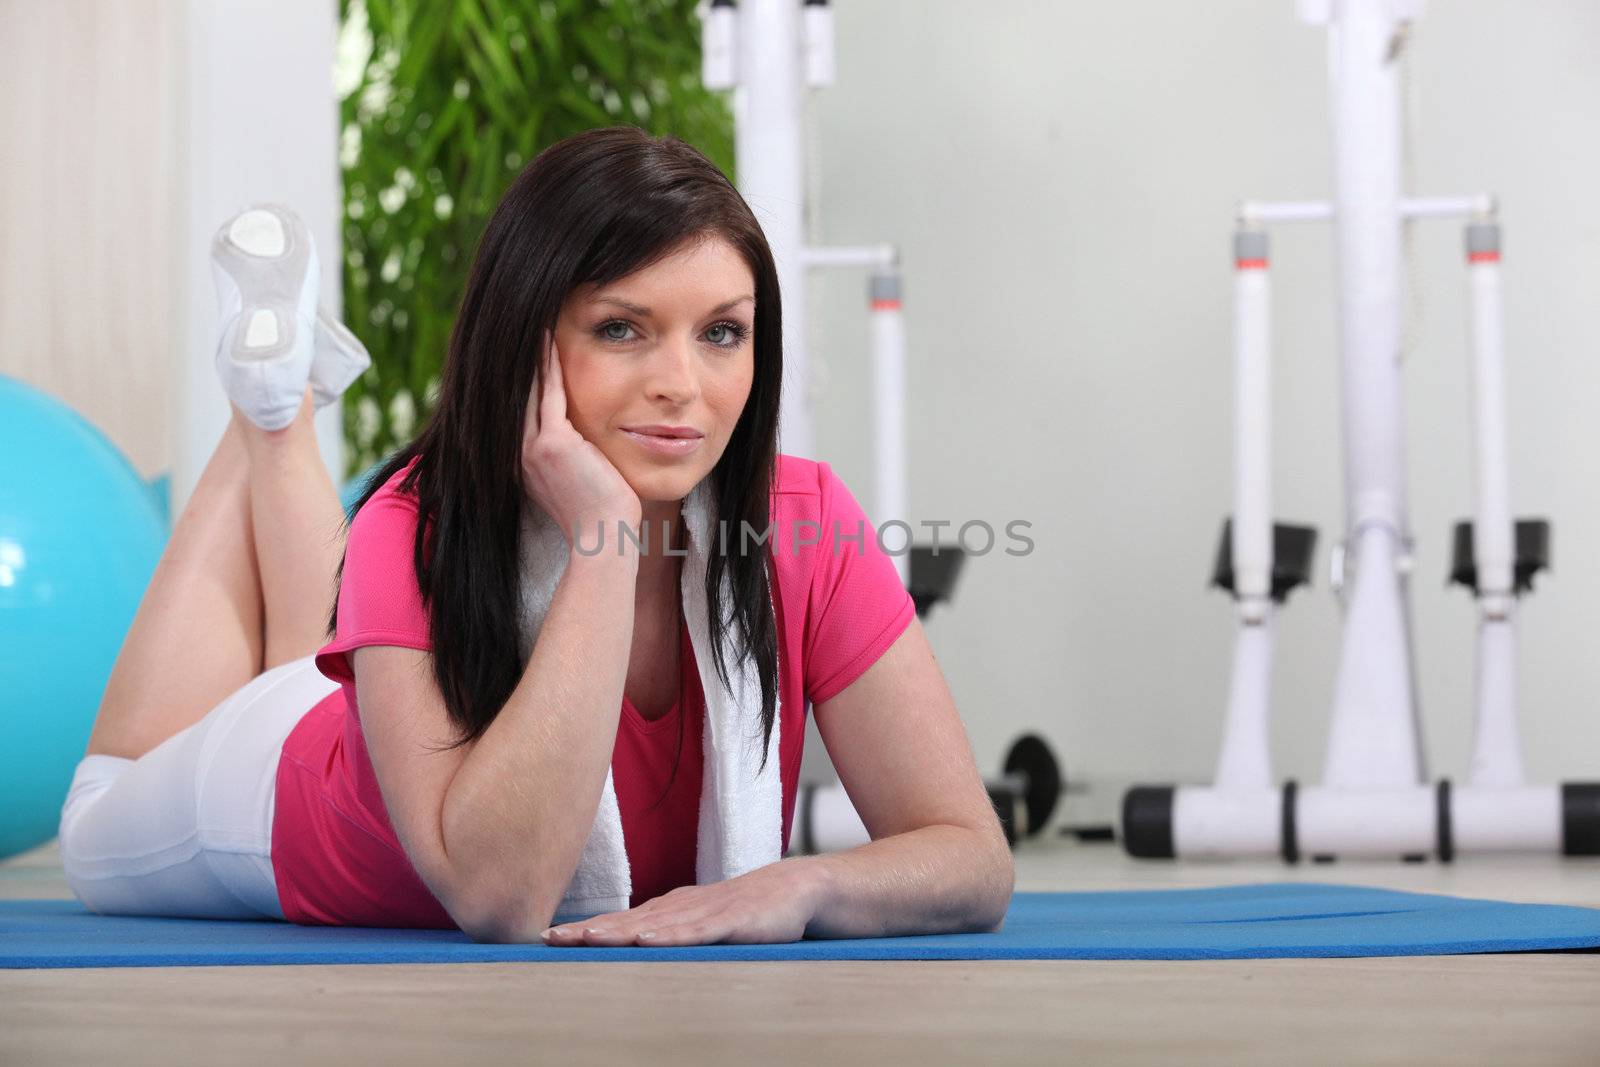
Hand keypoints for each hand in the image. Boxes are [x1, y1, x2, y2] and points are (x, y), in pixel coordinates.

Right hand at [521, 333, 640, 548]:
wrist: (605, 537)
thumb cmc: (603, 513)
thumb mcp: (581, 478)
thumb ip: (574, 455)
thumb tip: (588, 441)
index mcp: (523, 461)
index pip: (519, 408)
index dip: (521, 377)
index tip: (525, 349)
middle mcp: (519, 453)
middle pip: (516, 393)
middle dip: (518, 358)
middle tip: (523, 323)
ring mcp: (531, 448)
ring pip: (528, 388)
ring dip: (531, 353)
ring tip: (534, 321)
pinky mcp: (552, 443)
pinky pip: (549, 391)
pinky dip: (548, 362)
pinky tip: (550, 337)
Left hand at [540, 860, 822, 947]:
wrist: (793, 889)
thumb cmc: (744, 910)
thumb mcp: (700, 922)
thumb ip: (670, 931)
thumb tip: (632, 945)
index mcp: (669, 909)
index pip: (619, 920)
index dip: (584, 928)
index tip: (547, 937)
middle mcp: (679, 908)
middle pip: (625, 920)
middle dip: (587, 930)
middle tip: (549, 938)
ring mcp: (703, 913)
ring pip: (653, 925)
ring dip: (618, 931)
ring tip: (586, 938)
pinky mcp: (730, 922)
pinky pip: (695, 931)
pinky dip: (669, 936)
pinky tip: (647, 939)